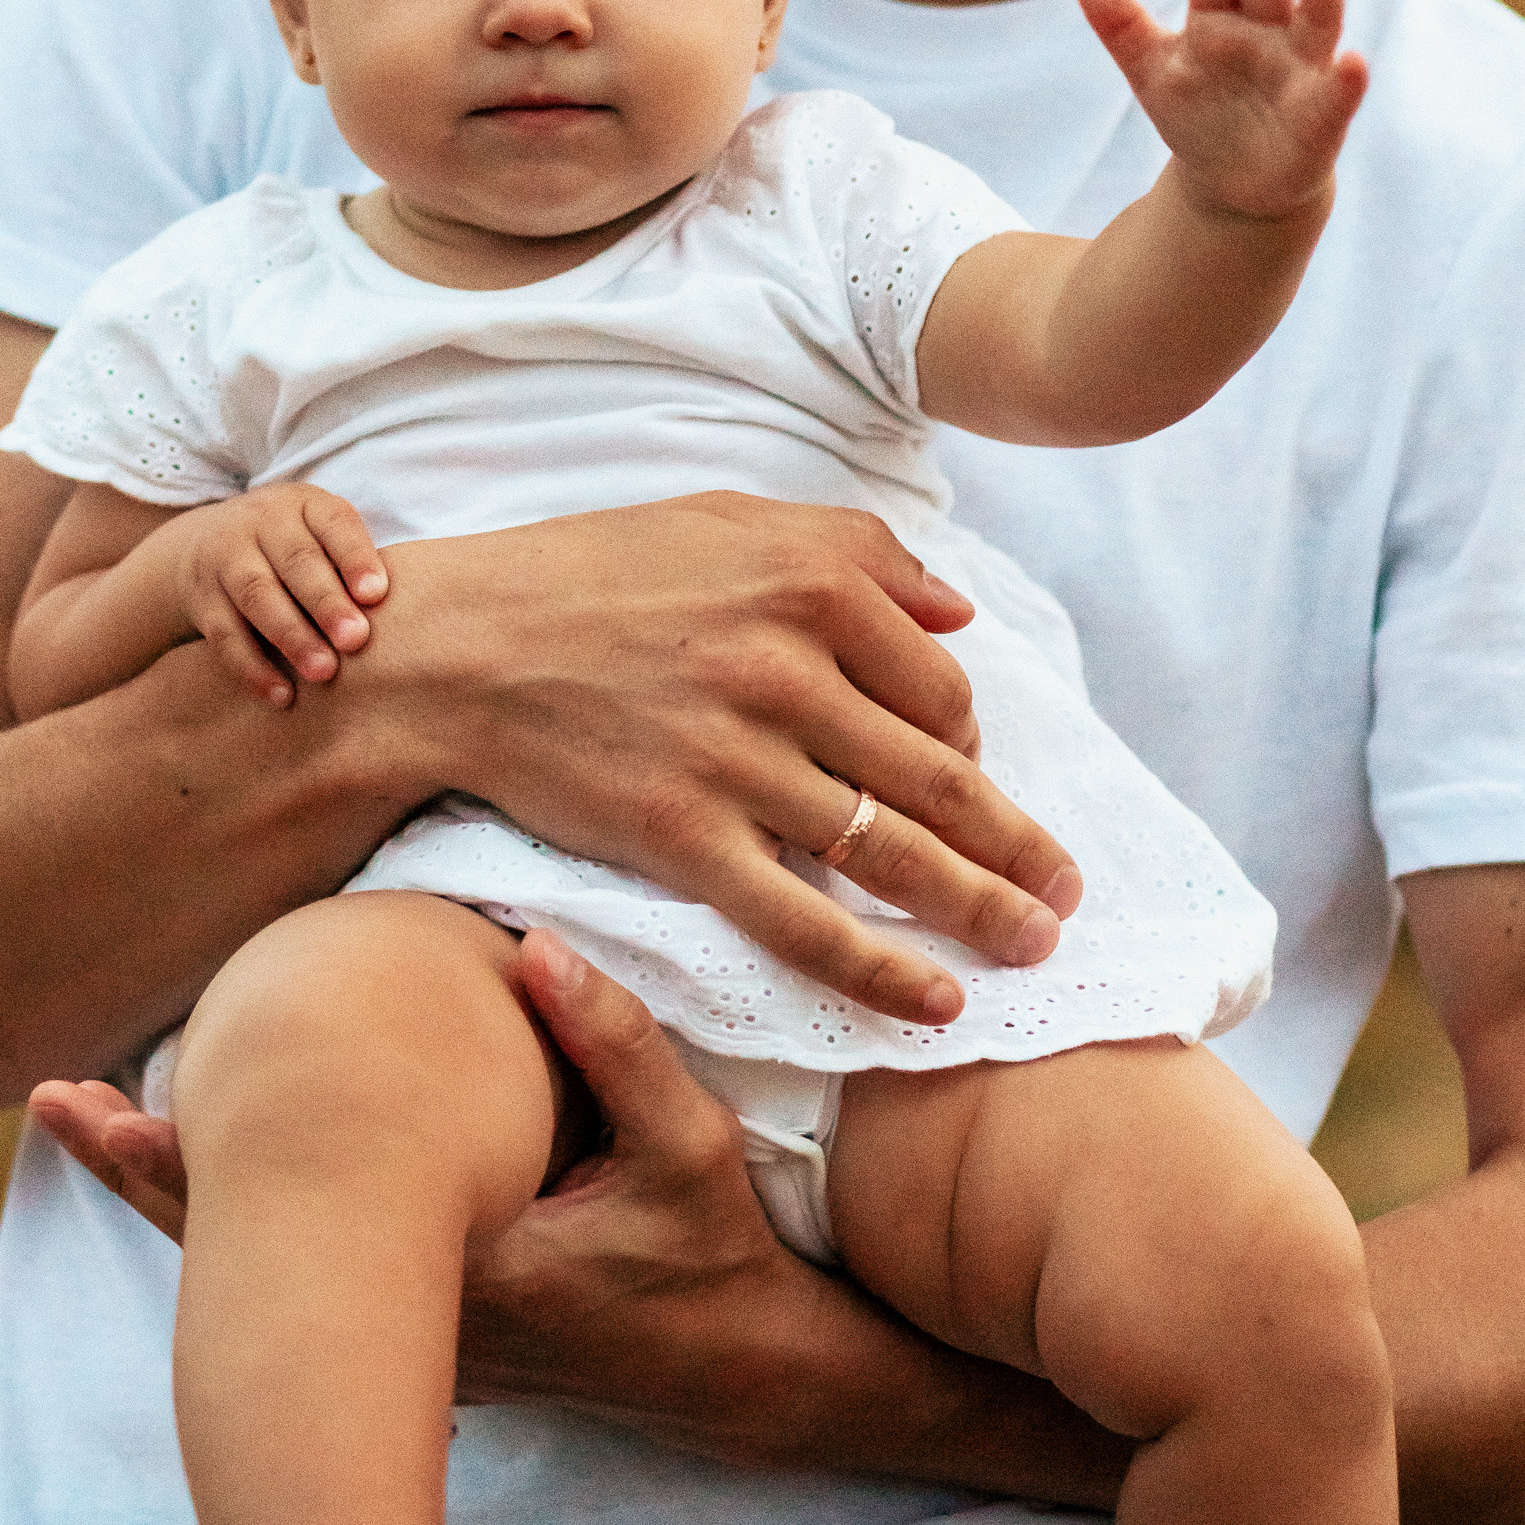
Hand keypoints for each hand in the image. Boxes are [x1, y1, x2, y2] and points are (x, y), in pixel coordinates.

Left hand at [29, 940, 1133, 1505]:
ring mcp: (417, 1326)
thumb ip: (615, 1046)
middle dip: (145, 1167)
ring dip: (198, 1183)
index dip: (163, 1157)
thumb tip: (530, 941)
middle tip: (51, 1100)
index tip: (79, 1096)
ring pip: (272, 1252)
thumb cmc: (716, 1257)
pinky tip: (234, 1143)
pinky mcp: (438, 1320)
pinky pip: (324, 1256)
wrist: (750, 1375)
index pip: (268, 1213)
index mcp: (444, 1266)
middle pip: (238, 1239)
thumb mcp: (686, 1149)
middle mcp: (410, 1309)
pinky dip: (266, 1201)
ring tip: (101, 1110)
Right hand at [172, 481, 390, 702]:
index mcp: (303, 503)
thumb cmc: (291, 548)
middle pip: (296, 561)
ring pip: (257, 595)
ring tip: (323, 672)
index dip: (355, 557)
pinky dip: (252, 667)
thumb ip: (350, 564)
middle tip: (355, 640)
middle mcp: (261, 521)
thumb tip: (393, 614)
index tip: (376, 595)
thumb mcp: (317, 534)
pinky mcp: (201, 596)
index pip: (333, 522)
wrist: (204, 544)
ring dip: (292, 636)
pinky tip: (281, 695)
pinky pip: (225, 633)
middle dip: (326, 602)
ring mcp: (225, 556)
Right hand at [396, 496, 1081, 1015]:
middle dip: (1019, 847)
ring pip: (891, 853)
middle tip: (1066, 894)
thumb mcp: (725, 520)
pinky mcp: (683, 835)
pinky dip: (880, 970)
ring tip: (1034, 949)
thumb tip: (960, 612)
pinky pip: (803, 920)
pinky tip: (935, 1004)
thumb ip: (853, 549)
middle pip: (941, 776)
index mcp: (809, 582)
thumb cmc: (591, 574)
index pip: (941, 685)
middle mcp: (788, 667)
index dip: (972, 745)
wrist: (459, 649)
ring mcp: (737, 757)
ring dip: (980, 911)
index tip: (972, 785)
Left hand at [1076, 0, 1366, 221]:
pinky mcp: (1322, 116)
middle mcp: (1266, 30)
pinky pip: (1336, 96)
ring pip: (1315, 19)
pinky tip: (1355, 62)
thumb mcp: (1152, 70)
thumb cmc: (1197, 112)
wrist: (1234, 182)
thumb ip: (1122, 26)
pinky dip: (1347, 81)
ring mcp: (1298, 70)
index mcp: (1220, 16)